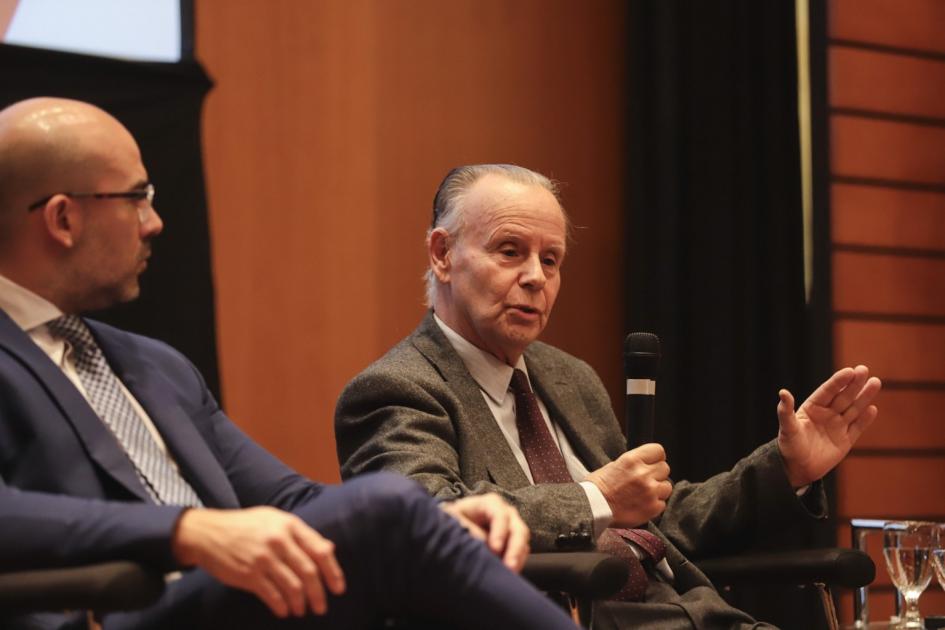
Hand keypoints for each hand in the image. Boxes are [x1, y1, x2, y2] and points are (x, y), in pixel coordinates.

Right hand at [171, 507, 344, 617]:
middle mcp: (279, 541)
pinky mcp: (249, 575)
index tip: (338, 588)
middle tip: (321, 607)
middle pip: (309, 572)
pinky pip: (272, 596)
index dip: (333, 572)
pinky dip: (281, 606)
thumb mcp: (275, 520)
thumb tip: (328, 549)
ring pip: (293, 587)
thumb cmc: (246, 526)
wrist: (208, 533)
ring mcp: (264, 559)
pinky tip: (284, 611)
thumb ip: (301, 534)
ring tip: (301, 610)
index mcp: (289, 525)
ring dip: (301, 603)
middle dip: (319, 594)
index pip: (320, 551)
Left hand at [440, 493, 530, 571]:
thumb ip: (465, 526)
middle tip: (509, 566)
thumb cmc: (453, 520)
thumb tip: (481, 539)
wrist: (455, 528)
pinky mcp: (513, 543)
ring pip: (523, 543)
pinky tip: (508, 574)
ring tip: (510, 574)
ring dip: (518, 559)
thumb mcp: (453, 519)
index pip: (500, 515)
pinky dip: (517, 563)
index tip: (495, 548)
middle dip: (515, 549)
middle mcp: (505, 514)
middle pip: (518, 529)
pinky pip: (521, 553)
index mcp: (490, 504)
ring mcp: (511, 528)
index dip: (499, 531)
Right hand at [585, 443, 671, 526]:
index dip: (655, 457)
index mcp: (632, 460)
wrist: (591, 509)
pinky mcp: (652, 508)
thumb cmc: (597, 488)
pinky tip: (642, 505)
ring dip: (658, 490)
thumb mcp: (612, 466)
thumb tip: (643, 464)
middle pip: (665, 468)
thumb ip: (632, 464)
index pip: (658, 451)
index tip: (652, 462)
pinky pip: (662, 504)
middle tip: (646, 480)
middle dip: (657, 473)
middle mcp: (643, 474)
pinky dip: (654, 505)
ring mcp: (649, 492)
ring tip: (645, 494)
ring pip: (667, 486)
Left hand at [777, 364, 880, 487]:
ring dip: (864, 397)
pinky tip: (873, 409)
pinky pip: (857, 427)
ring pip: (853, 409)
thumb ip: (785, 411)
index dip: (838, 381)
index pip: (828, 391)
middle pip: (843, 396)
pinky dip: (865, 419)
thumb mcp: (787, 428)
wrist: (797, 468)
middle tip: (864, 370)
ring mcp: (837, 426)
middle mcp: (827, 414)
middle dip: (854, 384)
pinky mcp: (846, 440)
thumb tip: (783, 392)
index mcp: (812, 407)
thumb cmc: (789, 446)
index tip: (849, 371)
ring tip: (875, 382)